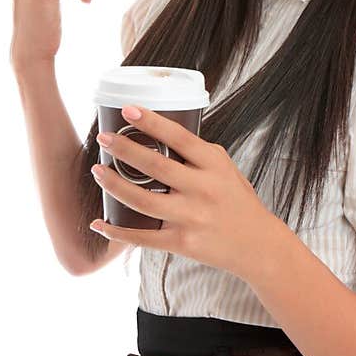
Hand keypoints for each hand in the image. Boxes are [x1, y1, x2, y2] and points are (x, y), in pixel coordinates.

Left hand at [89, 105, 277, 282]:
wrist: (257, 245)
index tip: (128, 110)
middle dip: (124, 149)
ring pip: (142, 200)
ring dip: (114, 185)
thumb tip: (162, 134)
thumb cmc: (238, 202)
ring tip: (97, 172)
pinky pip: (142, 237)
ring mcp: (191, 218)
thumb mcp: (226, 170)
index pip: (180, 138)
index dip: (152, 122)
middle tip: (103, 139)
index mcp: (214, 166)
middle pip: (155, 166)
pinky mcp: (182, 243)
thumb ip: (199, 154)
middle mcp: (203, 190)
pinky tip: (99, 223)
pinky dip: (117, 231)